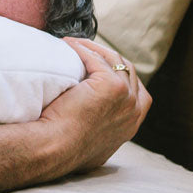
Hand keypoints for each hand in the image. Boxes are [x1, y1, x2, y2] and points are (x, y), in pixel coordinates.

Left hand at [37, 38, 151, 173]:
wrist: (56, 147)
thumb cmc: (64, 149)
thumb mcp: (92, 146)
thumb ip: (100, 134)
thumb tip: (90, 132)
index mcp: (132, 123)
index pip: (136, 90)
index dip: (119, 73)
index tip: (100, 66)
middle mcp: (135, 109)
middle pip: (127, 69)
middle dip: (107, 56)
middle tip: (84, 50)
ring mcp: (126, 95)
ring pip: (114, 60)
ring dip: (93, 48)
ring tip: (73, 44)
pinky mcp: (112, 85)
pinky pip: (95, 57)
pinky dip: (82, 48)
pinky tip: (67, 44)